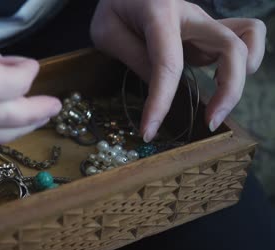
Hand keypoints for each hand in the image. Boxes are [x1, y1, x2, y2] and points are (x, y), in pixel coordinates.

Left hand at [90, 0, 265, 141]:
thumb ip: (134, 57)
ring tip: (217, 105)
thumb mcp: (107, 32)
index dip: (161, 101)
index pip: (169, 62)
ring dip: (240, 77)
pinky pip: (241, 42)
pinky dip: (240, 66)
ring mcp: (204, 24)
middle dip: (228, 91)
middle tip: (208, 123)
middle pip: (232, 48)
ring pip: (247, 40)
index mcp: (160, 11)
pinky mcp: (208, 34)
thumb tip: (160, 90)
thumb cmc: (114, 7)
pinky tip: (218, 83)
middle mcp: (191, 16)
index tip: (148, 131)